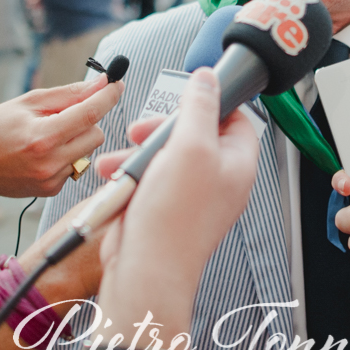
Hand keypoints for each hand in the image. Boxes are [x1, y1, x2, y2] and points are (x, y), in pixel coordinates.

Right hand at [0, 74, 123, 197]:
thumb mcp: (27, 102)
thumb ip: (68, 94)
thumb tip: (100, 83)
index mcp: (42, 136)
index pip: (90, 113)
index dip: (108, 96)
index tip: (117, 83)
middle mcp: (50, 162)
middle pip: (96, 134)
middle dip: (88, 118)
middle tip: (65, 112)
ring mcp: (51, 180)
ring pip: (87, 150)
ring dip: (78, 137)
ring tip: (49, 133)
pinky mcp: (51, 190)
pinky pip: (75, 165)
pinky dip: (67, 154)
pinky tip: (44, 151)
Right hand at [94, 71, 259, 309]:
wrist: (145, 270)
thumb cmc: (173, 218)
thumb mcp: (190, 147)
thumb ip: (199, 108)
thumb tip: (208, 78)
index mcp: (235, 164)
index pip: (235, 120)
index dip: (212, 104)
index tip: (188, 96)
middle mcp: (216, 180)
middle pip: (193, 135)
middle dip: (162, 129)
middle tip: (144, 130)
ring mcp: (189, 195)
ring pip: (165, 156)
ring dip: (138, 152)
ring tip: (119, 159)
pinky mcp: (162, 207)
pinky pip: (147, 178)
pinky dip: (129, 174)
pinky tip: (114, 177)